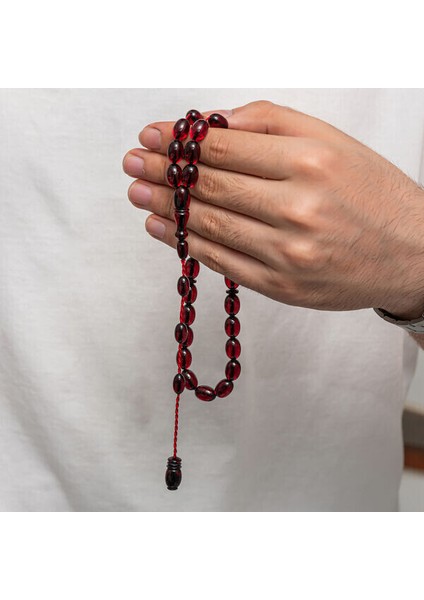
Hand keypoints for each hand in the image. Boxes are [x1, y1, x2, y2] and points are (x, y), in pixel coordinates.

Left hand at [123, 100, 423, 317]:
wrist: (410, 253)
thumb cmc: (371, 193)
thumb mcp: (332, 141)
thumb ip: (271, 124)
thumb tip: (211, 125)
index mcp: (310, 163)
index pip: (224, 149)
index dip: (179, 142)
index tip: (151, 135)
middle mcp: (297, 209)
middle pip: (209, 188)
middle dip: (162, 173)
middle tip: (133, 163)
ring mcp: (287, 253)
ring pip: (209, 226)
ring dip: (165, 209)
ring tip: (138, 194)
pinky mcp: (282, 287)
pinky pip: (223, 262)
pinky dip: (187, 244)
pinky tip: (164, 229)